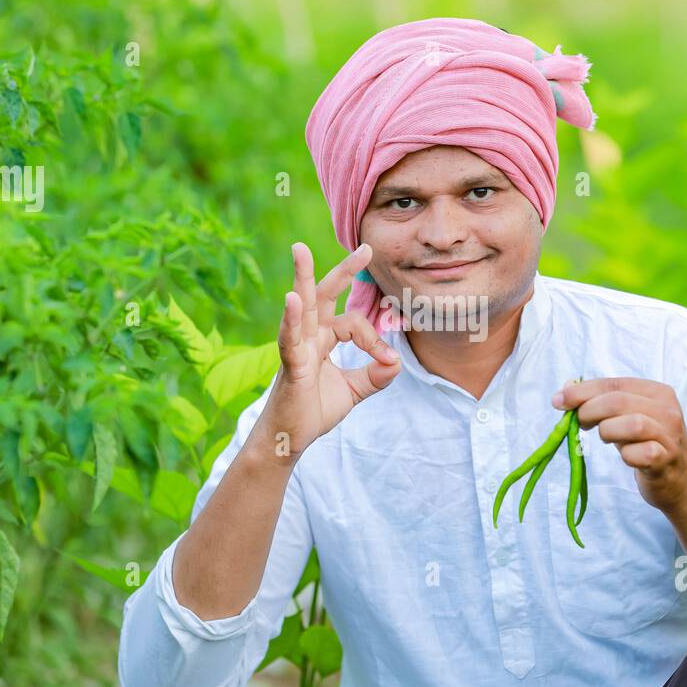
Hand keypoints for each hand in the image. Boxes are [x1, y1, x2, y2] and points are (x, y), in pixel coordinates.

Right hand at [255, 242, 400, 460]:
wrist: (289, 439)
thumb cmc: (313, 411)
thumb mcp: (353, 390)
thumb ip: (375, 375)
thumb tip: (397, 361)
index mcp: (323, 339)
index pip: (354, 323)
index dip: (375, 339)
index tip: (388, 360)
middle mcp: (309, 337)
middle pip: (325, 296)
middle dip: (344, 271)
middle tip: (365, 247)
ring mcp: (296, 348)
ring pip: (302, 307)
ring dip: (302, 278)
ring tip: (300, 250)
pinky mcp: (289, 366)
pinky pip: (289, 339)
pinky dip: (290, 318)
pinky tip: (291, 299)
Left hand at [552, 377, 686, 514]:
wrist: (682, 481)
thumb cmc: (647, 444)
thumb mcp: (626, 418)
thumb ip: (600, 401)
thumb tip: (567, 387)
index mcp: (657, 392)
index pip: (613, 384)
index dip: (582, 391)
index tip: (559, 400)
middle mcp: (667, 410)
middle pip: (618, 401)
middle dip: (589, 410)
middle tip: (579, 423)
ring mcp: (670, 436)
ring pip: (632, 424)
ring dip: (608, 431)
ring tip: (606, 438)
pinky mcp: (667, 460)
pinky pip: (641, 453)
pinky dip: (627, 455)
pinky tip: (627, 457)